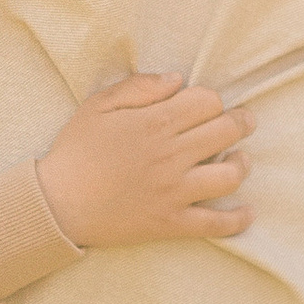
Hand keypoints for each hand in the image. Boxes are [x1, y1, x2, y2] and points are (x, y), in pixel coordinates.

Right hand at [37, 70, 253, 247]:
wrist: (56, 203)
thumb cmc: (75, 151)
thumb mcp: (98, 105)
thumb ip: (139, 87)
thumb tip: (177, 79)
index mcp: (154, 123)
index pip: (208, 102)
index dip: (211, 100)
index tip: (205, 107)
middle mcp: (170, 155)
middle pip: (226, 131)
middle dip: (241, 123)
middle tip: (243, 123)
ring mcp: (174, 192)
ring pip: (229, 175)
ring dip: (242, 164)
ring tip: (240, 159)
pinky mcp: (171, 223)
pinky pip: (215, 224)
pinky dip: (237, 219)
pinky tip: (246, 212)